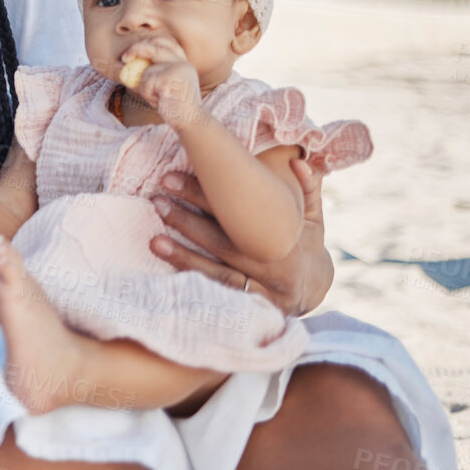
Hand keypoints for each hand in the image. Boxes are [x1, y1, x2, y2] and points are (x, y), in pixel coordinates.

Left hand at [122, 36, 202, 127]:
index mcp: (184, 63)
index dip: (152, 41)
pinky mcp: (168, 80)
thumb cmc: (177, 106)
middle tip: (124, 58)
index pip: (168, 43)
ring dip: (146, 88)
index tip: (139, 46)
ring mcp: (177, 70)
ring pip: (146, 72)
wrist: (191, 121)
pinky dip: (147, 95)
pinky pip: (145, 84)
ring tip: (159, 98)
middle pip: (154, 48)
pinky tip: (160, 102)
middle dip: (136, 49)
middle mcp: (182, 63)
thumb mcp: (172, 84)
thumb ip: (161, 72)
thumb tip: (134, 62)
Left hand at [150, 157, 332, 315]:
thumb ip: (308, 189)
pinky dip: (195, 281)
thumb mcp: (312, 217)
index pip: (242, 215)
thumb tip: (299, 160)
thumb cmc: (305, 243)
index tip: (174, 178)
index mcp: (290, 239)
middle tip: (158, 201)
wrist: (315, 289)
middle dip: (187, 221)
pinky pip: (219, 295)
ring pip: (219, 272)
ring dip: (184, 256)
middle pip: (225, 242)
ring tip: (154, 241)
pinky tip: (171, 270)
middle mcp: (276, 266)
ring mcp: (264, 290)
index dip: (206, 196)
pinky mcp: (252, 309)